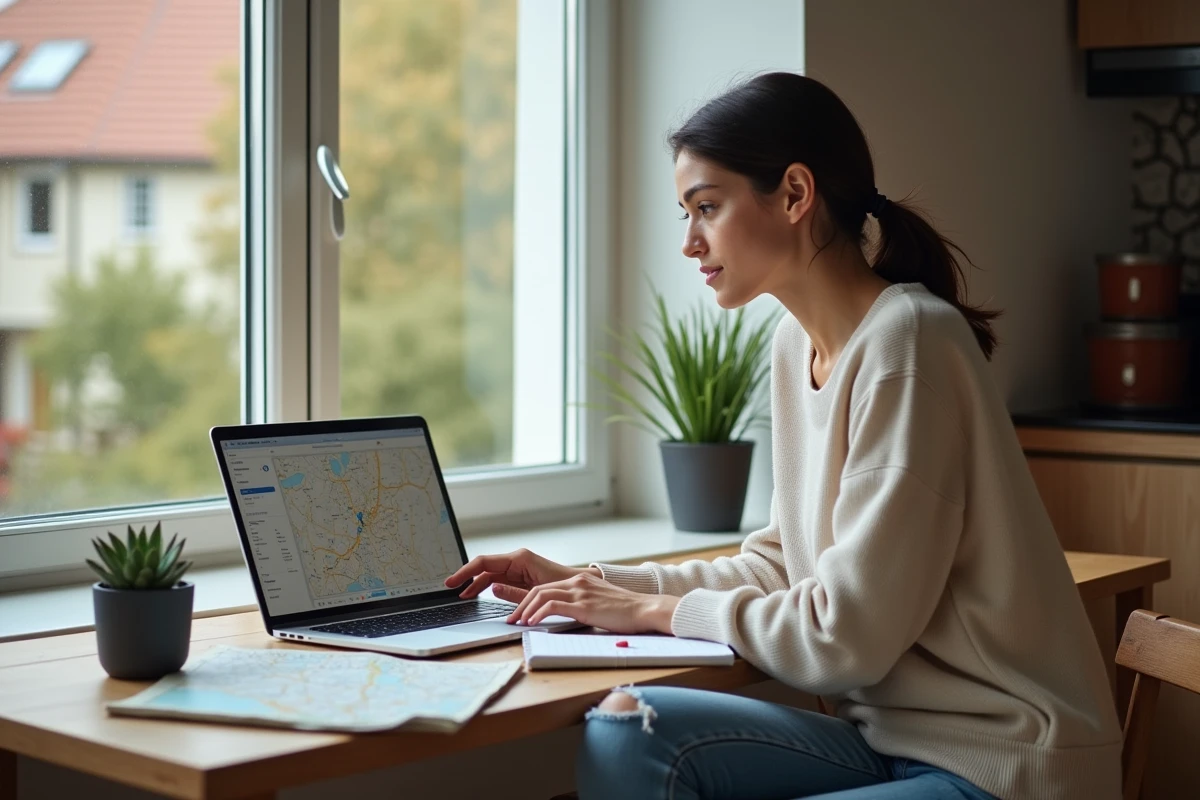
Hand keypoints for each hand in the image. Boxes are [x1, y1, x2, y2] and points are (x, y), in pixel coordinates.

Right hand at [443, 548, 600, 603]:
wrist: (578, 588)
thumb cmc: (562, 586)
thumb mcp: (536, 592)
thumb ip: (513, 592)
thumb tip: (491, 587)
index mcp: (519, 559)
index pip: (484, 562)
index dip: (466, 571)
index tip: (452, 581)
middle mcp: (515, 560)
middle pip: (483, 568)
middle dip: (467, 578)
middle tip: (450, 590)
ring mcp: (516, 567)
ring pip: (488, 574)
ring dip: (475, 584)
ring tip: (462, 596)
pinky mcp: (518, 575)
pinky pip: (496, 579)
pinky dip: (485, 587)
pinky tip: (475, 595)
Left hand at [506, 572, 680, 633]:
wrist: (645, 609)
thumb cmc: (626, 611)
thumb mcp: (600, 602)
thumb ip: (584, 604)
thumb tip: (570, 615)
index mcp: (580, 581)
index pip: (546, 587)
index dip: (528, 599)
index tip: (519, 611)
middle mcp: (577, 582)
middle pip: (539, 589)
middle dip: (520, 604)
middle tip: (512, 619)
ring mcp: (580, 592)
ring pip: (541, 596)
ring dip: (525, 610)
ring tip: (518, 623)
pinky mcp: (583, 605)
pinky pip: (553, 607)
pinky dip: (538, 614)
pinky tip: (532, 623)